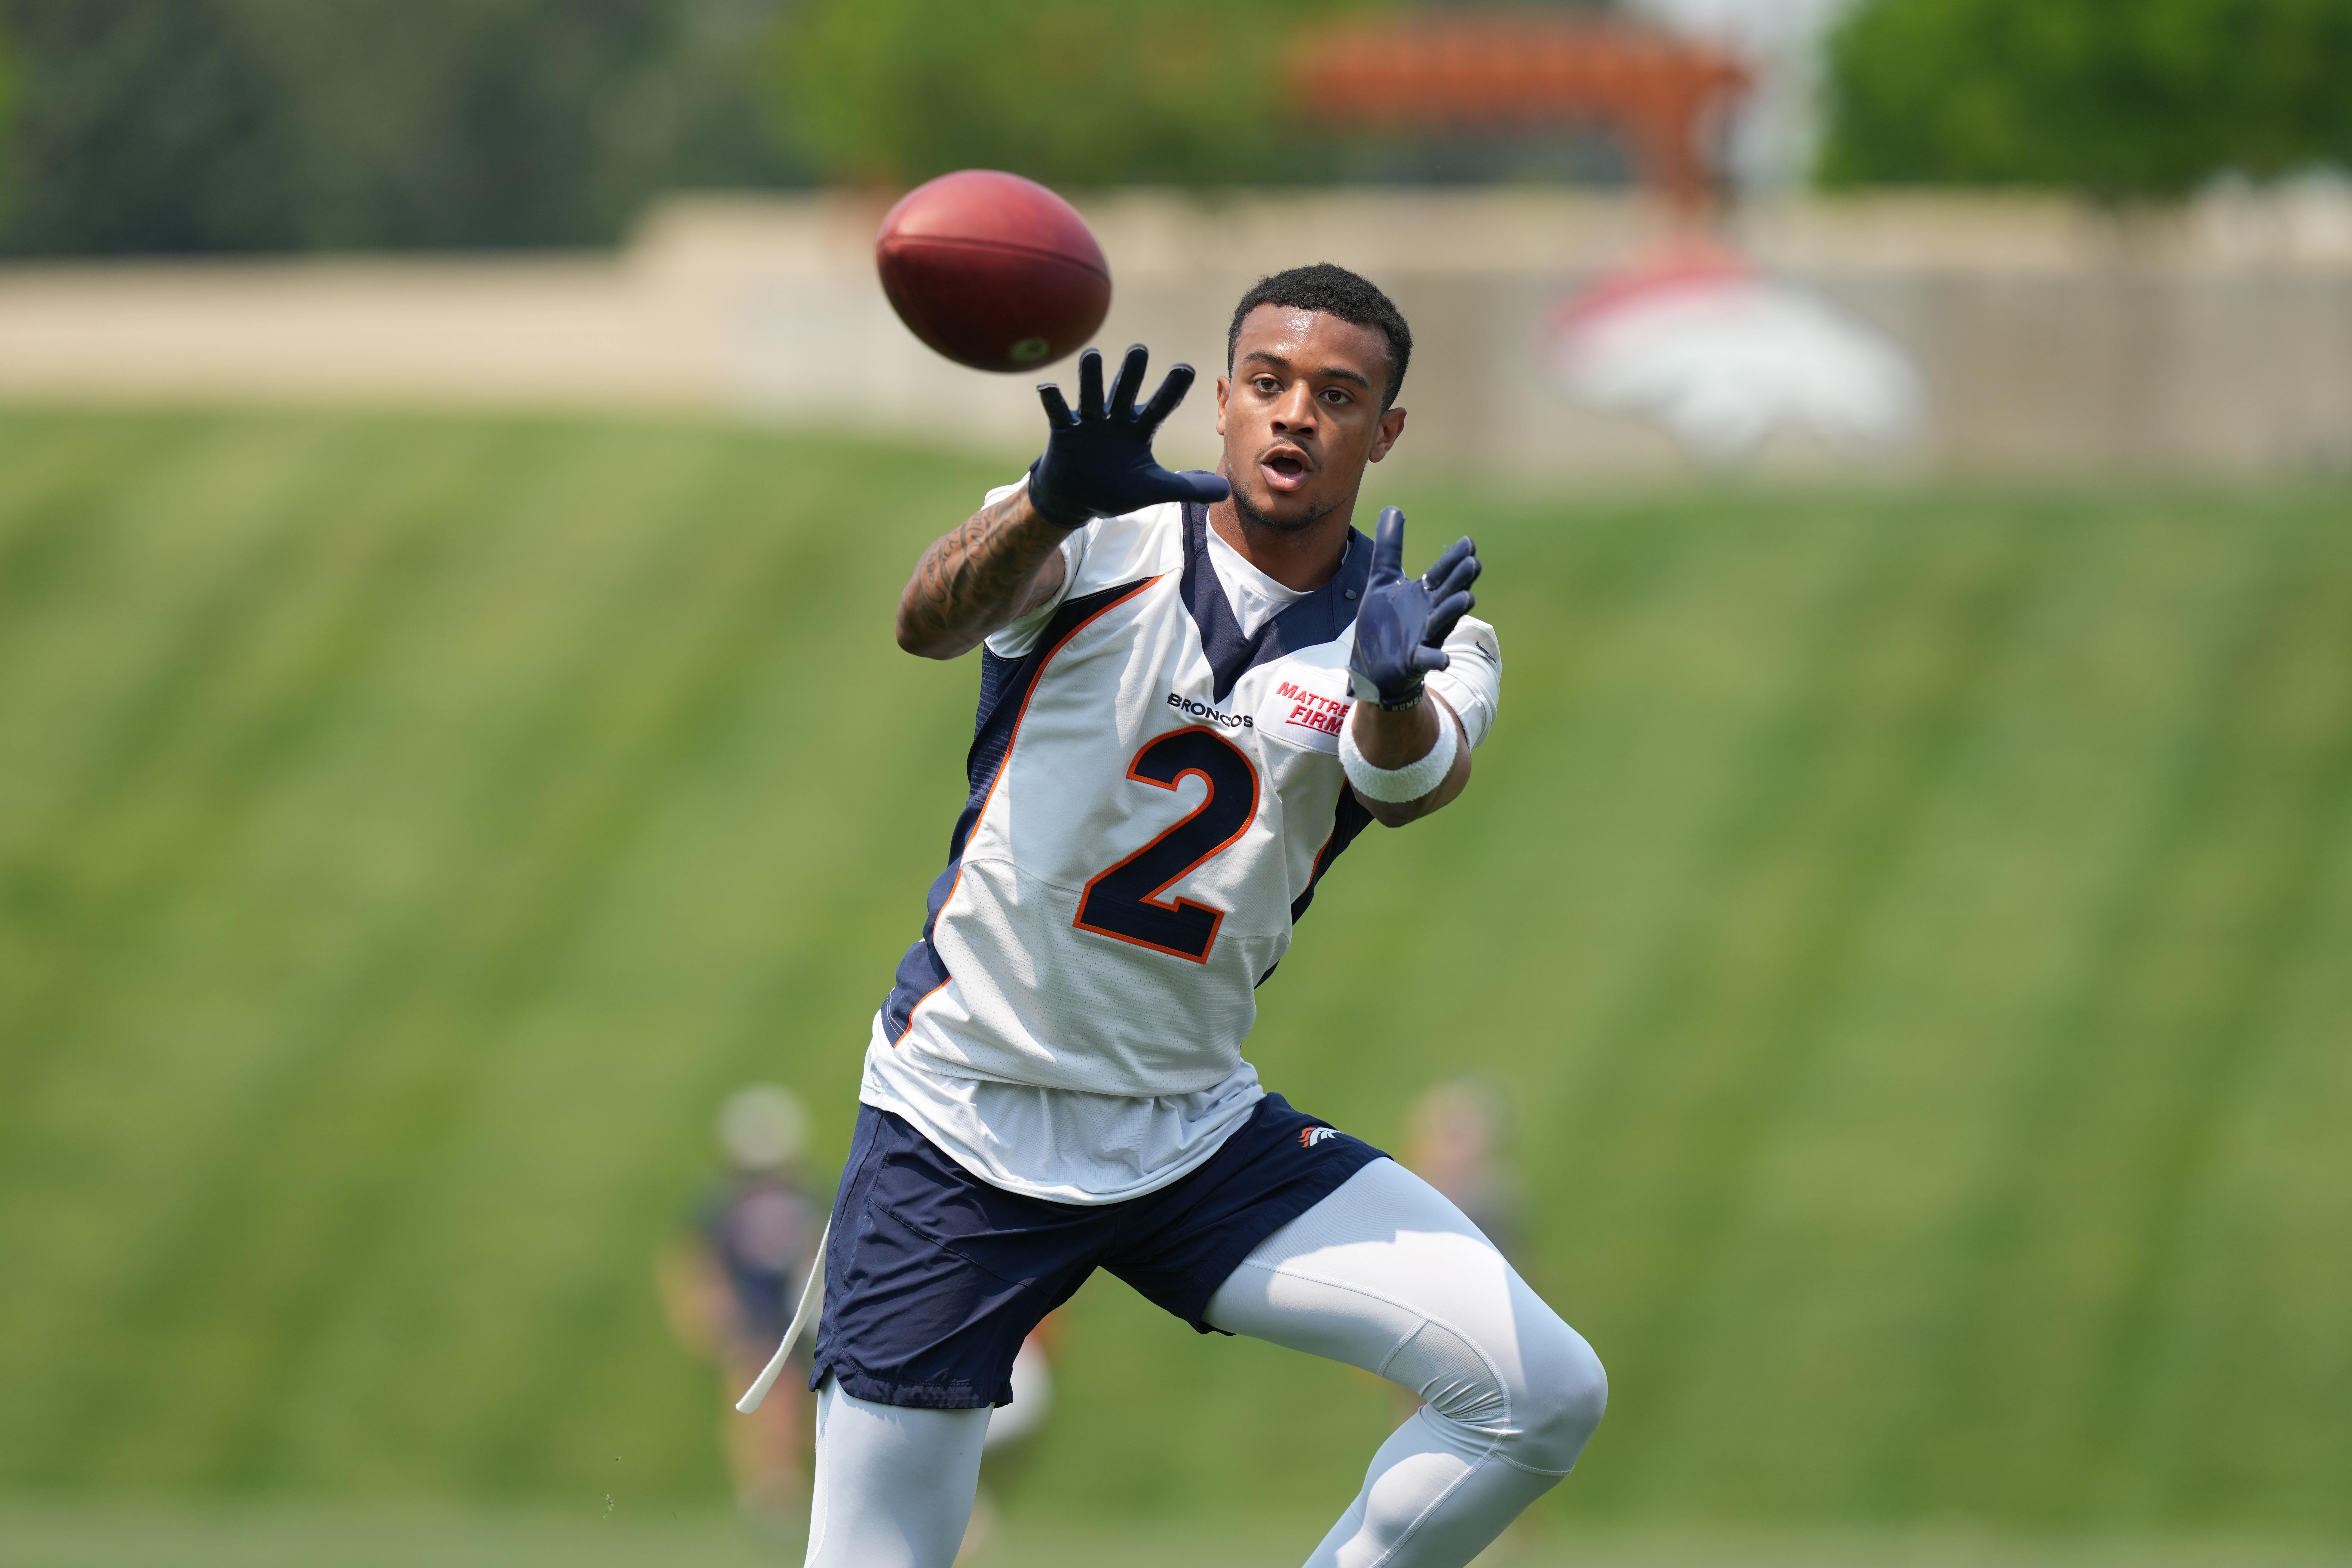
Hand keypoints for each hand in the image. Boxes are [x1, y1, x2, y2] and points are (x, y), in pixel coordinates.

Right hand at [1027, 345, 1230, 527]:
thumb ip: (1187, 488)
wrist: (1077, 500)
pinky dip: (1052, 400)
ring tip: (1092, 355)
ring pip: (1091, 396)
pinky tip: (1047, 386)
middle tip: (1140, 350)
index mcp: (1139, 430)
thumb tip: (1224, 490)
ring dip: (1090, 377)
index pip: (1159, 406)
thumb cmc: (1115, 489)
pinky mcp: (1064, 432)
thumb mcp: (1153, 490)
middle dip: (1132, 373)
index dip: (1171, 389)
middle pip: (1125, 392)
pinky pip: (1058, 413)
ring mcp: (1088, 424)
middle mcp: (1115, 420)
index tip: (1185, 369)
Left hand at [1347, 507, 1478, 708]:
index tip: (1468, 542)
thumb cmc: (1384, 623)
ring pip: (1444, 622)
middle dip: (1461, 579)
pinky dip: (1436, 660)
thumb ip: (1389, 548)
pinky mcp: (1414, 660)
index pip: (1443, 571)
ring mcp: (1425, 636)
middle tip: (1472, 563)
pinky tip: (1443, 661)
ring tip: (1466, 598)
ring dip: (1454, 610)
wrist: (1373, 665)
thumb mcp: (1382, 580)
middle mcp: (1430, 613)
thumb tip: (1393, 509)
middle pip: (1450, 592)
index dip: (1454, 558)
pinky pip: (1429, 659)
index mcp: (1425, 593)